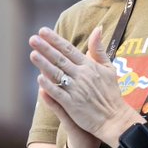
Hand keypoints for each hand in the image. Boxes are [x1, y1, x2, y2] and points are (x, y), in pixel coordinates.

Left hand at [29, 25, 141, 147]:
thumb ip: (99, 49)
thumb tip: (98, 29)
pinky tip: (39, 78)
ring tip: (33, 54)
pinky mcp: (73, 104)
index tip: (43, 31)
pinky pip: (58, 93)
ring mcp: (77, 90)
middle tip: (33, 39)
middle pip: (61, 59)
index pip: (69, 50)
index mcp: (90, 66)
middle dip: (46, 48)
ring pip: (58, 74)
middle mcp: (82, 76)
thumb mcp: (109, 68)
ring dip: (44, 64)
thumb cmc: (111, 93)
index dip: (55, 40)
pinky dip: (49, 85)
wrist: (114, 119)